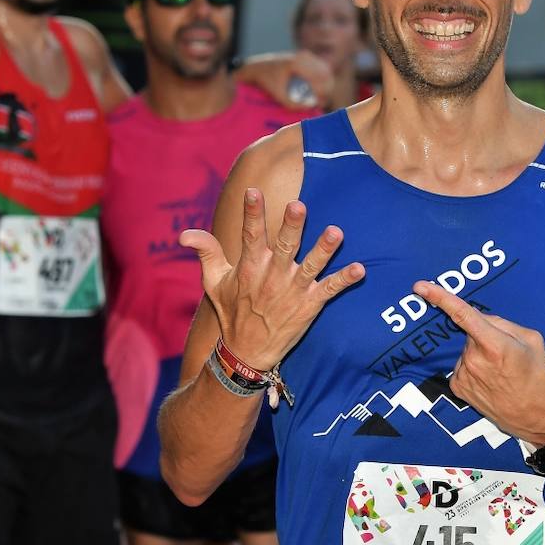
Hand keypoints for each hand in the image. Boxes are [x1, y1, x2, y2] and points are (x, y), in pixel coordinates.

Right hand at [180, 189, 363, 369]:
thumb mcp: (213, 282)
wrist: (246, 353)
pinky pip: (330, 290)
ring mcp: (293, 291)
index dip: (251, 213)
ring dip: (324, 249)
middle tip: (298, 205)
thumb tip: (185, 234)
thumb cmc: (232, 311)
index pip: (250, 234)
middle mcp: (272, 276)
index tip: (252, 191)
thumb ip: (206, 252)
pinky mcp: (309, 305)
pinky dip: (344, 280)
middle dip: (291, 226)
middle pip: (284, 246)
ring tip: (336, 232)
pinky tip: (360, 269)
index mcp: (250, 266)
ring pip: (311, 266)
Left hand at [239, 50, 333, 109]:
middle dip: (326, 90)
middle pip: (326, 74)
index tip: (319, 104)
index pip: (319, 79)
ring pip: (326, 71)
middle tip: (320, 103)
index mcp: (297, 64)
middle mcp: (304, 56)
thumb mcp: (278, 95)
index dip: (322, 93)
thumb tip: (310, 107)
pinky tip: (319, 89)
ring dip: (326, 85)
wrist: (258, 67)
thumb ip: (293, 104)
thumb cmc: (266, 81)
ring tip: (320, 98)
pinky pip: (322, 67)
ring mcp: (306, 55)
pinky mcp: (307, 56)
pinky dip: (323, 79)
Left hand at [414, 281, 544, 443]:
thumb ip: (504, 323)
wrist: (533, 415)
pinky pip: (462, 365)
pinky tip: (489, 380)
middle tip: (505, 353)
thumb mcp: (531, 340)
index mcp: (494, 344)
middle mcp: (474, 360)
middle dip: (484, 335)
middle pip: (471, 332)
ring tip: (499, 371)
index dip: (440, 297)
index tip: (420, 286)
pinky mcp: (457, 387)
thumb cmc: (536, 375)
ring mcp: (463, 375)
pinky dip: (473, 367)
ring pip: (466, 349)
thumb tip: (481, 319)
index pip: (463, 315)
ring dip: (478, 353)